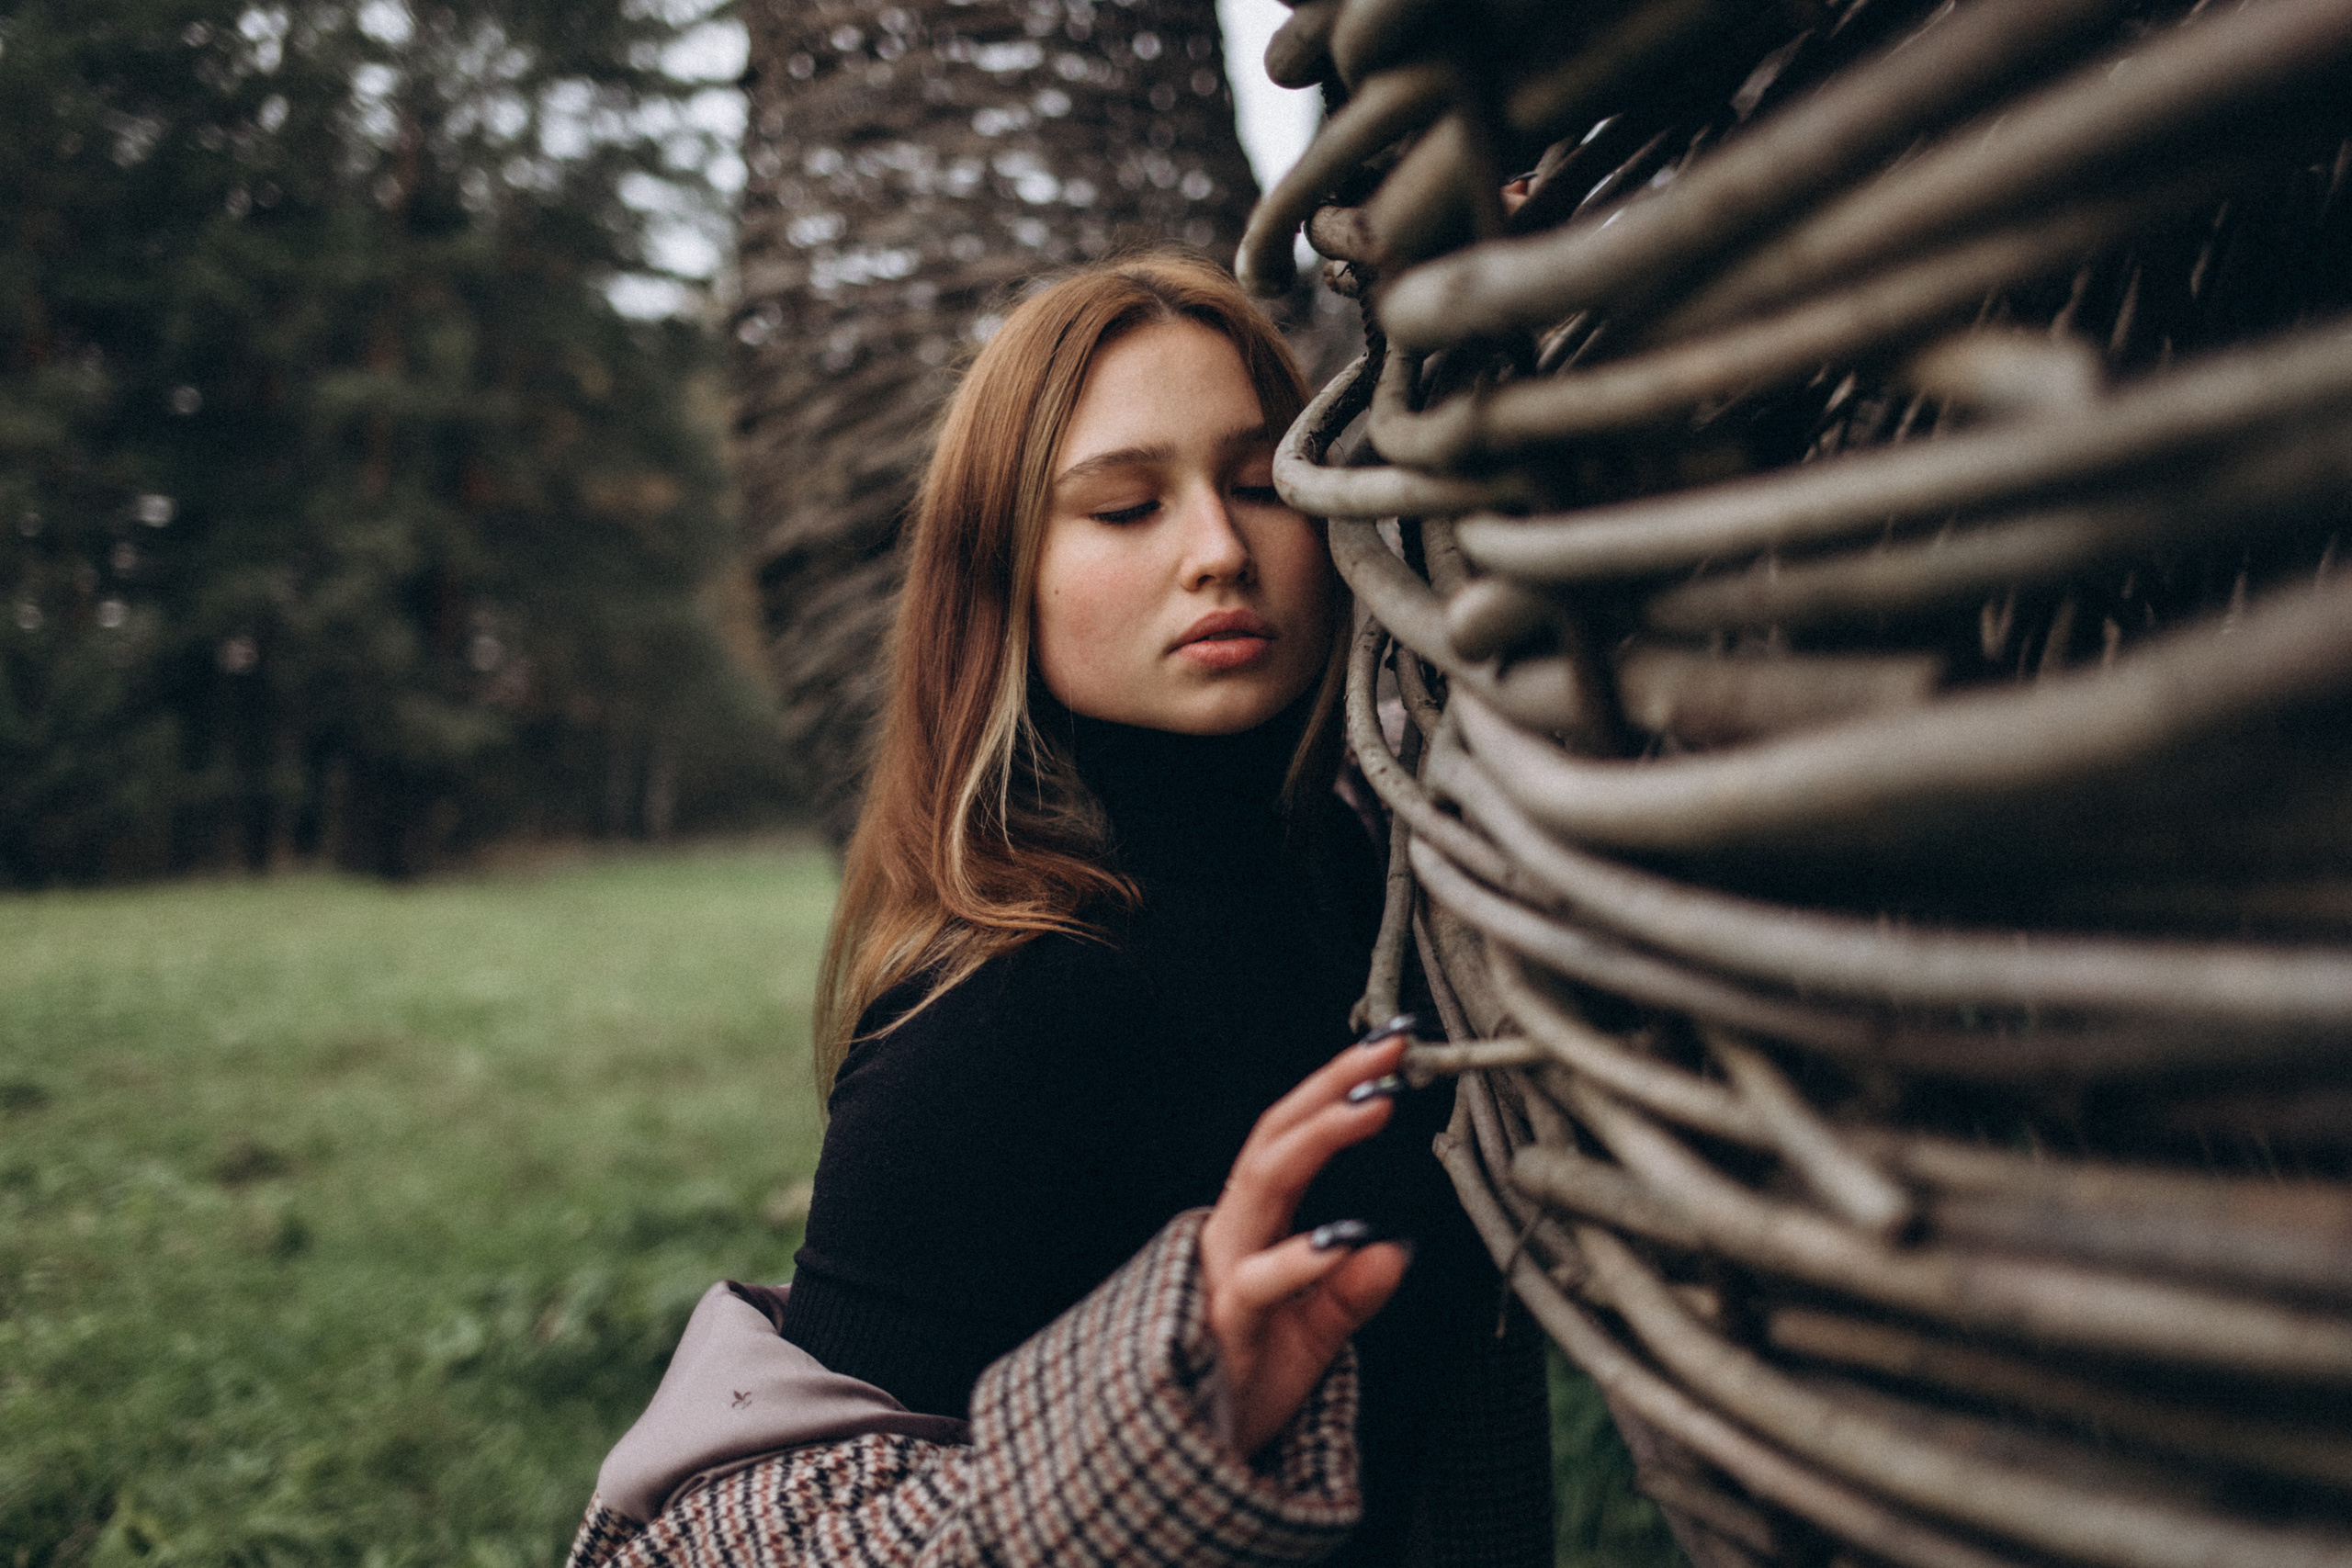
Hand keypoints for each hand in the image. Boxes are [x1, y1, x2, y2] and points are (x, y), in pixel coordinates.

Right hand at [1197, 1030, 1413, 1457]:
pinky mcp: (1225, 1327)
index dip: (1335, 1087)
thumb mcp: (1316, 1336)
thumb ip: (1350, 1291)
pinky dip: (1305, 1256)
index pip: (1290, 1138)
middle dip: (1331, 1086)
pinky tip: (1349, 1235)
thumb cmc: (1247, 1387)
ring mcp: (1223, 1276)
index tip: (1393, 1044)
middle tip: (1390, 1049)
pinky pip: (1262, 1283)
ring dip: (1321, 1138)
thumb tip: (1396, 1247)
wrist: (1185, 1466)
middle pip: (1274, 1139)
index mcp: (1251, 1229)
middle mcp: (1230, 1237)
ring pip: (1262, 1185)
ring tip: (1376, 1105)